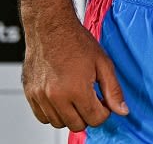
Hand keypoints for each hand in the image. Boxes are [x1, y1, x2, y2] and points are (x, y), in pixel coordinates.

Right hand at [22, 16, 127, 131]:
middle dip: (88, 114)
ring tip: (76, 95)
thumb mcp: (103, 63)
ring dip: (70, 115)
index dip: (104, 111)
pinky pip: (42, 117)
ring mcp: (40, 97)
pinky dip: (53, 112)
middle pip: (77, 125)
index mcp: (75, 89)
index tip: (103, 100)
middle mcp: (55, 96)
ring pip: (58, 123)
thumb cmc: (76, 41)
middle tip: (91, 98)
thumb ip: (114, 90)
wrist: (50, 27)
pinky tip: (62, 97)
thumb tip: (122, 110)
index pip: (95, 119)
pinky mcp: (29, 94)